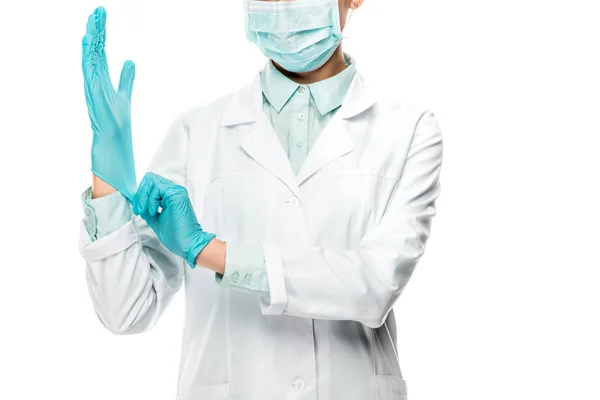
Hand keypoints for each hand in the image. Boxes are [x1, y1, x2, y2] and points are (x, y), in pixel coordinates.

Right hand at [82, 6, 136, 201]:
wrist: (113, 160)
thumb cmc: (117, 133)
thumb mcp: (125, 100)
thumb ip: (126, 80)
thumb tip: (130, 61)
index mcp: (103, 86)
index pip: (100, 55)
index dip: (101, 35)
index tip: (101, 15)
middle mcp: (96, 89)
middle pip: (95, 56)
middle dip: (97, 33)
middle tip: (98, 11)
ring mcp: (95, 97)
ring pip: (91, 65)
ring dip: (93, 44)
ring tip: (94, 23)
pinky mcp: (97, 106)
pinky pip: (91, 80)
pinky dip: (90, 63)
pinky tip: (91, 47)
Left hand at [132, 173, 216, 267]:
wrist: (187, 243)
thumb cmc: (176, 234)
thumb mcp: (156, 220)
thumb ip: (147, 210)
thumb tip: (137, 204)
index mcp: (170, 195)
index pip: (151, 184)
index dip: (141, 194)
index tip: (138, 208)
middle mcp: (174, 190)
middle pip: (150, 179)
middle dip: (140, 194)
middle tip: (139, 209)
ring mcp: (176, 191)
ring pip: (152, 181)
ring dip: (144, 197)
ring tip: (148, 212)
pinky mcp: (176, 194)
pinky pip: (157, 187)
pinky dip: (151, 199)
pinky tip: (153, 211)